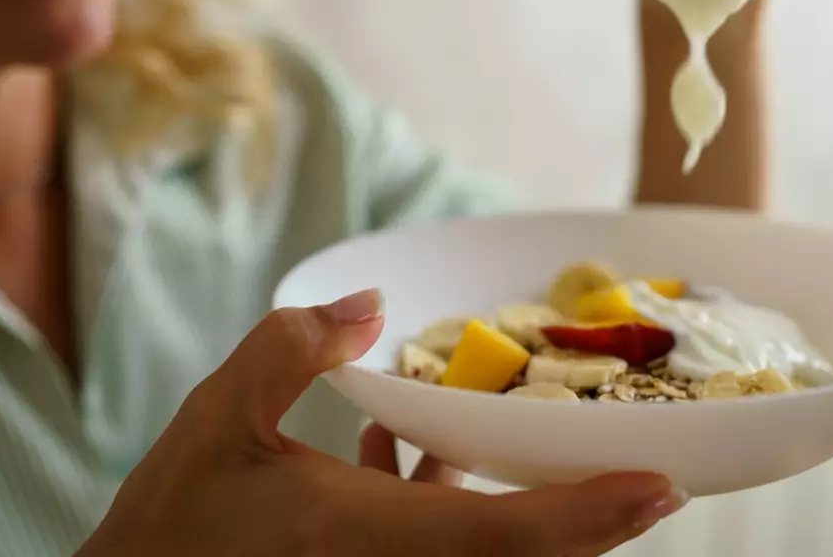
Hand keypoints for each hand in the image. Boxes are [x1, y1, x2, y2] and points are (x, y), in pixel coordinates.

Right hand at [78, 289, 684, 556]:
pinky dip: (449, 504)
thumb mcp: (219, 416)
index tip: (660, 488)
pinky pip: (436, 546)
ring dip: (525, 509)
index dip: (592, 514)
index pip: (507, 532)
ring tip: (527, 443)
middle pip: (522, 555)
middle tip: (648, 478)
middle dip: (592, 520)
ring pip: (484, 552)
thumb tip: (372, 301)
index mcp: (373, 535)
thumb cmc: (172, 523)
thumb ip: (293, 347)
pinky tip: (394, 447)